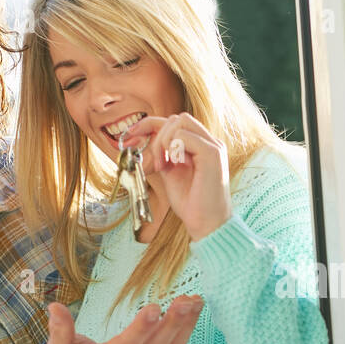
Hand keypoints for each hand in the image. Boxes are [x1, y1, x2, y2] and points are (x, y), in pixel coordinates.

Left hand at [122, 114, 231, 240]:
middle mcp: (210, 143)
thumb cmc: (192, 204)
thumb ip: (163, 155)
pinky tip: (172, 164)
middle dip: (157, 135)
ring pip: (180, 121)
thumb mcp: (171, 174)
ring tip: (163, 165)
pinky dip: (172, 147)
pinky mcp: (212, 153)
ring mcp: (213, 146)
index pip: (175, 123)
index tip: (131, 134)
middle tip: (156, 162)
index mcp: (201, 147)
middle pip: (177, 118)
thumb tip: (145, 140)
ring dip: (164, 141)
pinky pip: (184, 135)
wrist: (207, 224)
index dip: (150, 124)